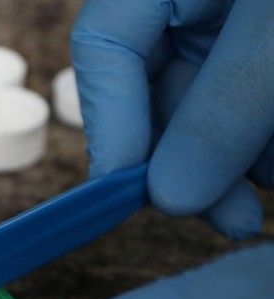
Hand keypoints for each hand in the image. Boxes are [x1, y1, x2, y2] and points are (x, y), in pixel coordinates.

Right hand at [71, 0, 273, 237]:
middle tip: (225, 216)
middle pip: (156, 87)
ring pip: (207, 100)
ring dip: (233, 159)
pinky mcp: (261, 38)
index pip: (103, 43)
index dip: (111, 123)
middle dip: (190, 158)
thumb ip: (226, 107)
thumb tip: (171, 198)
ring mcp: (229, 16)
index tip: (136, 189)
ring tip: (264, 195)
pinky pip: (248, 93)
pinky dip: (261, 139)